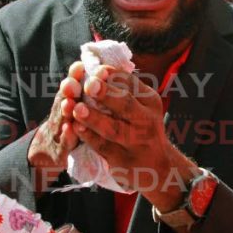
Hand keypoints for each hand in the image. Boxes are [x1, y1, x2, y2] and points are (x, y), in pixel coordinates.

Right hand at [27, 62, 84, 181]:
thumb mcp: (74, 106)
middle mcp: (61, 114)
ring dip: (65, 111)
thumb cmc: (68, 124)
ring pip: (61, 120)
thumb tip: (96, 66)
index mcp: (68, 102)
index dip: (74, 76)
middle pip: (64, 100)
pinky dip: (67, 136)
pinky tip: (69, 129)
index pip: (71, 86)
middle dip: (68, 91)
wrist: (46, 152)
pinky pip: (63, 143)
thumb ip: (81, 89)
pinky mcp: (58, 151)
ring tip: (69, 104)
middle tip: (72, 83)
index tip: (80, 65)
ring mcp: (57, 132)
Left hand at [70, 65, 197, 203]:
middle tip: (89, 85)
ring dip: (94, 118)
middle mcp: (146, 121)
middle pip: (126, 106)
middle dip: (107, 94)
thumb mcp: (142, 106)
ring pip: (113, 129)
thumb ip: (123, 88)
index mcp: (150, 101)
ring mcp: (135, 142)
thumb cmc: (142, 127)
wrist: (156, 166)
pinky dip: (88, 136)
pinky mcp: (122, 160)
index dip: (113, 76)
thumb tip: (95, 65)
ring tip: (77, 108)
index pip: (132, 85)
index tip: (97, 70)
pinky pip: (103, 146)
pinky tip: (76, 128)